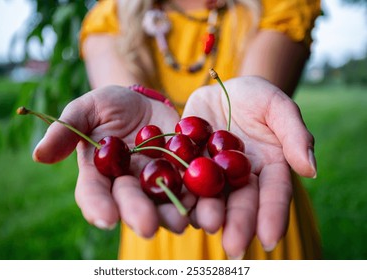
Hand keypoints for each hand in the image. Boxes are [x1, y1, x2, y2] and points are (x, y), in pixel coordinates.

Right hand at [33, 85, 195, 236]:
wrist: (146, 102)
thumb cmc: (111, 105)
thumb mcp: (87, 108)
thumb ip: (67, 129)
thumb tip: (39, 154)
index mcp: (100, 173)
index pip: (94, 194)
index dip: (98, 206)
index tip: (106, 217)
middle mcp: (127, 184)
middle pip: (130, 203)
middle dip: (138, 214)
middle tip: (148, 226)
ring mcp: (156, 182)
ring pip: (163, 203)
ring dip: (172, 214)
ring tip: (182, 221)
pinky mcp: (183, 174)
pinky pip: (192, 188)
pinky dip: (200, 198)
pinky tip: (209, 204)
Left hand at [182, 76, 315, 257]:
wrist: (221, 90)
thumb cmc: (256, 97)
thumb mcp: (277, 106)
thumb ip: (293, 134)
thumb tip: (310, 169)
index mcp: (268, 168)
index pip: (274, 194)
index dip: (272, 215)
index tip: (270, 238)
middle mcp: (241, 178)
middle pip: (241, 203)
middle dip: (238, 224)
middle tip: (233, 246)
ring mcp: (212, 175)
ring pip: (212, 198)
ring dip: (208, 214)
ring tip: (206, 225)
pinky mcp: (187, 165)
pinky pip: (183, 180)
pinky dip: (181, 192)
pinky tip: (178, 204)